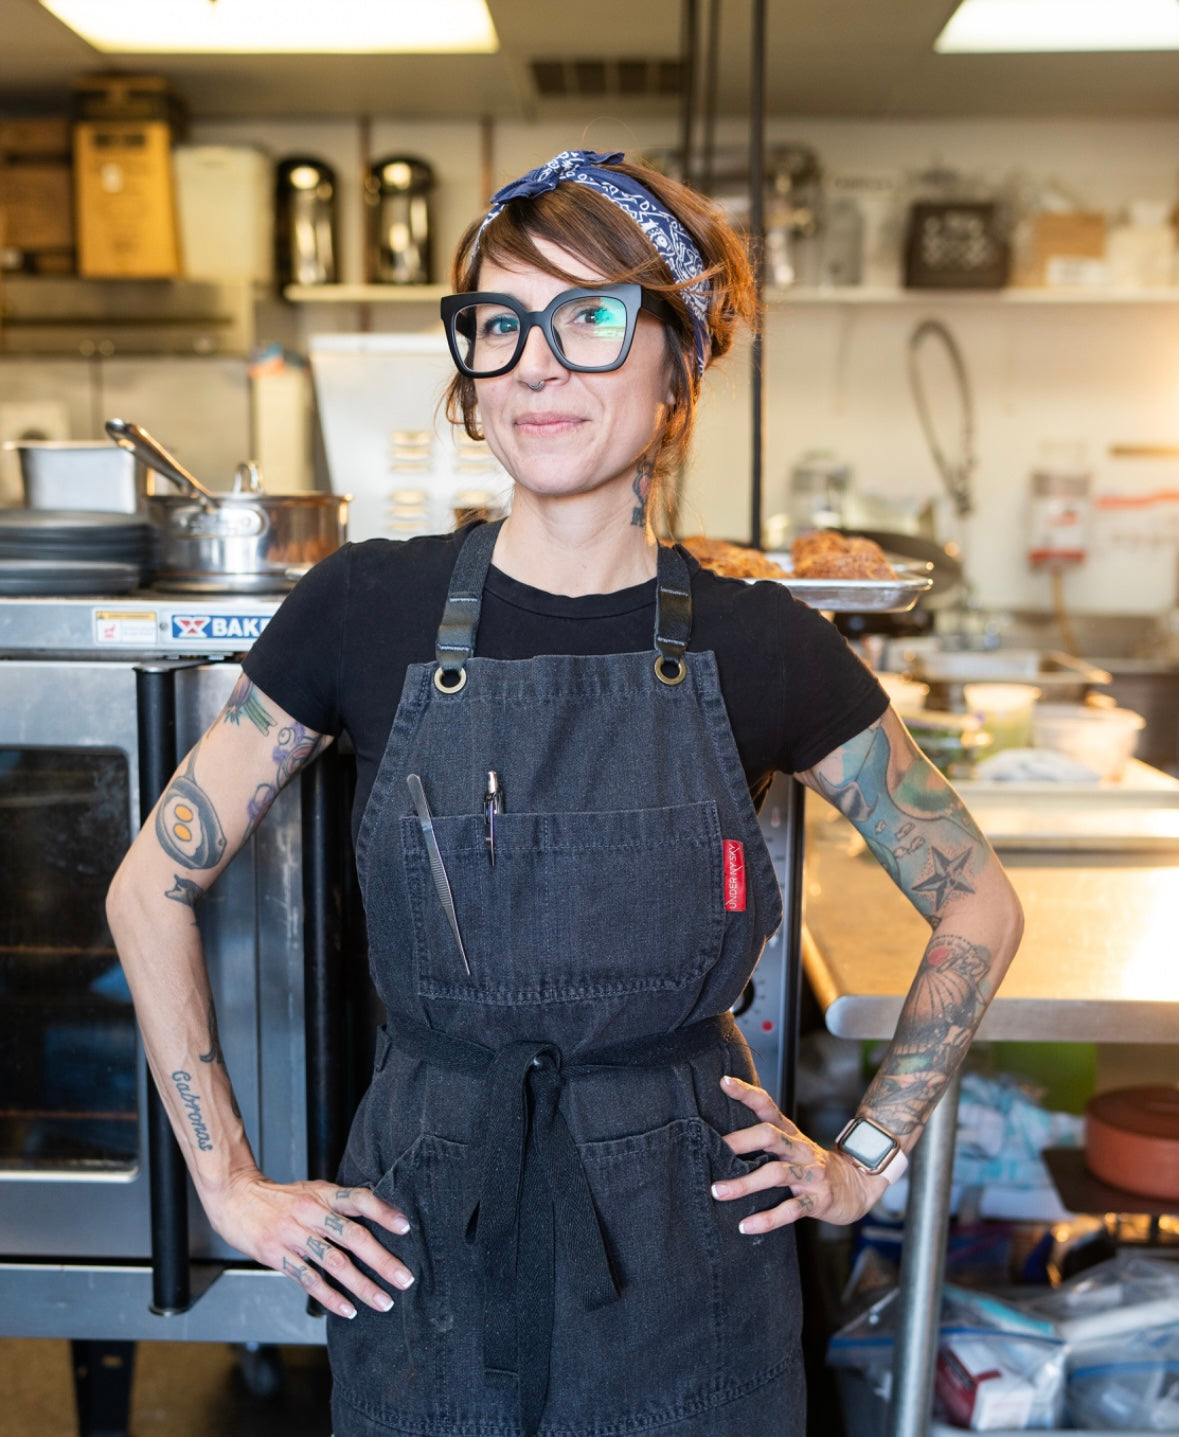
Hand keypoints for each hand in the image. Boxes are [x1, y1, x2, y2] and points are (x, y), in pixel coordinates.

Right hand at [204, 1169, 413, 1318]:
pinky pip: (308, 1279)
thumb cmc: (279, 1197)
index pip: (359, 1199)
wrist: (235, 1197)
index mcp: (323, 1193)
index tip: (405, 1227)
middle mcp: (311, 1213)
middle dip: (382, 1260)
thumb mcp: (311, 1190)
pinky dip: (330, 1297)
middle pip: (353, 1237)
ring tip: (383, 1301)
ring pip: (334, 1263)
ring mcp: (293, 1235)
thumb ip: (338, 1204)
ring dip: (361, 1285)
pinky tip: (347, 1309)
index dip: (383, 1212)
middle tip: (404, 1278)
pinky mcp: (277, 1255)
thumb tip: (376, 1215)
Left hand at [711, 1074, 886, 1231]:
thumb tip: (722, 1140)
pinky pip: (790, 1209)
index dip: (747, 1093)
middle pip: (770, 1136)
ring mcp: (810, 1174)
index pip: (768, 1106)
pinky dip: (766, 1219)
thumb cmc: (812, 1166)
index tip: (724, 1082)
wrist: (857, 1186)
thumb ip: (766, 1141)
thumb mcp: (793, 1147)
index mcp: (790, 1134)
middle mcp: (800, 1149)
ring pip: (775, 1174)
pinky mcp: (817, 1200)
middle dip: (741, 1141)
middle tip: (716, 1149)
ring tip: (718, 1191)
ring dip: (745, 1183)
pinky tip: (745, 1225)